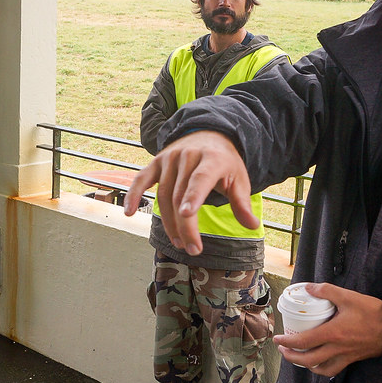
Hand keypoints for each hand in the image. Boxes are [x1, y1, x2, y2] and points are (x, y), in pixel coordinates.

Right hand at [123, 130, 257, 254]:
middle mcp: (188, 157)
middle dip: (185, 225)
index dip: (193, 197)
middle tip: (192, 249)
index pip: (200, 179)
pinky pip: (141, 180)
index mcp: (211, 159)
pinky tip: (128, 213)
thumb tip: (253, 226)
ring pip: (164, 195)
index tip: (187, 215)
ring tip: (179, 242)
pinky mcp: (156, 162)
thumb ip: (242, 203)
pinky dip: (133, 195)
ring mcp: (169, 158)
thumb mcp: (239, 178)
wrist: (208, 133)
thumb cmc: (224, 162)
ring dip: (169, 222)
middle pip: (180, 195)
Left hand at [273, 283, 381, 376]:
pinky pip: (334, 370)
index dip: (287, 342)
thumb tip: (308, 287)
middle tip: (282, 350)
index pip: (303, 342)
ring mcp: (346, 356)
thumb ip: (326, 290)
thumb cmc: (374, 313)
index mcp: (332, 333)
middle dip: (291, 357)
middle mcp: (337, 348)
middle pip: (308, 360)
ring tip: (298, 358)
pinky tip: (319, 363)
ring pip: (321, 369)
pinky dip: (322, 369)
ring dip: (306, 366)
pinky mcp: (354, 359)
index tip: (277, 339)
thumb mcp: (348, 296)